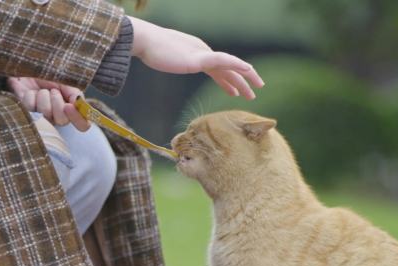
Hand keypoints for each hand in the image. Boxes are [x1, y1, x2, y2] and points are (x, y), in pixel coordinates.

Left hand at [7, 77, 90, 130]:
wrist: (28, 69)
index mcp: (71, 110)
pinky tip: (29, 93)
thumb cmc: (47, 76)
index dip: (78, 118)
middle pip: (63, 121)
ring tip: (40, 90)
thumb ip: (74, 92)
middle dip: (57, 102)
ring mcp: (42, 119)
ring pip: (46, 114)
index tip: (68, 106)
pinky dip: (30, 96)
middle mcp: (58, 118)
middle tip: (52, 91)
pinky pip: (31, 109)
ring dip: (43, 97)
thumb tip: (78, 101)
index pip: (83, 125)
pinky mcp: (27, 115)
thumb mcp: (64, 81)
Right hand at [129, 16, 263, 99]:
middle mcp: (202, 51)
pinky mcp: (198, 58)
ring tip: (254, 91)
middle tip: (253, 93)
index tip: (235, 91)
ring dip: (244, 78)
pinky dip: (237, 65)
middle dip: (242, 80)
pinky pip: (224, 61)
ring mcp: (201, 54)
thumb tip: (169, 63)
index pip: (217, 67)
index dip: (228, 79)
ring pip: (230, 66)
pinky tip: (248, 70)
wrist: (143, 41)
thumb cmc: (149, 50)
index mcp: (195, 53)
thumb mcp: (165, 58)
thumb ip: (172, 60)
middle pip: (227, 67)